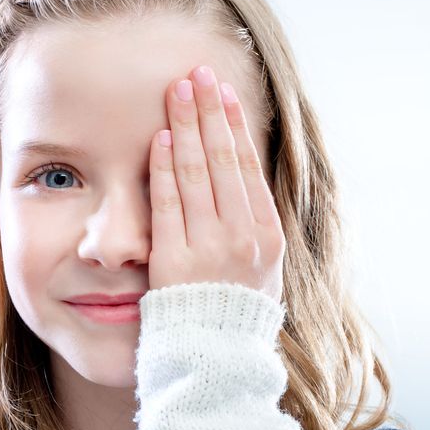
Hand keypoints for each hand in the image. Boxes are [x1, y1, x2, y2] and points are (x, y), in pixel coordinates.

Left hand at [147, 65, 284, 303]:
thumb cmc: (232, 309)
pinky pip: (169, 204)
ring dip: (187, 126)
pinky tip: (162, 137)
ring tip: (177, 91)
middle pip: (223, 159)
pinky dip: (165, 168)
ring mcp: (209, 247)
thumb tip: (240, 176)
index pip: (248, 166)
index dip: (234, 124)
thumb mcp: (261, 267)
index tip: (223, 92)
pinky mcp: (174, 259)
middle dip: (209, 111)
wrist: (213, 356)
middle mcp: (243, 236)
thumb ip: (252, 223)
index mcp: (267, 235)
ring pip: (198, 173)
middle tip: (197, 73)